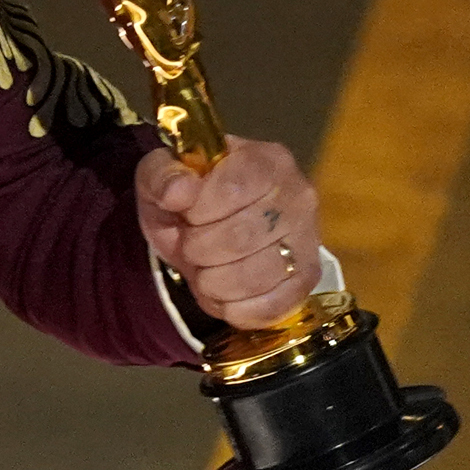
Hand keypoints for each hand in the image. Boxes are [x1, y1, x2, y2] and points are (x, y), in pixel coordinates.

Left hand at [137, 137, 322, 327]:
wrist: (207, 229)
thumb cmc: (186, 198)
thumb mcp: (159, 178)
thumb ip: (162, 176)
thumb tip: (178, 192)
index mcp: (265, 159)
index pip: (233, 188)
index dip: (200, 212)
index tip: (186, 215)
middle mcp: (299, 195)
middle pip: (244, 236)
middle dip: (200, 250)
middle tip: (191, 246)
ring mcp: (309, 238)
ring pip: (259, 275)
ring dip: (215, 282)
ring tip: (205, 270)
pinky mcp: (308, 278)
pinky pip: (276, 305)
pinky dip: (238, 309)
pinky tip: (222, 296)